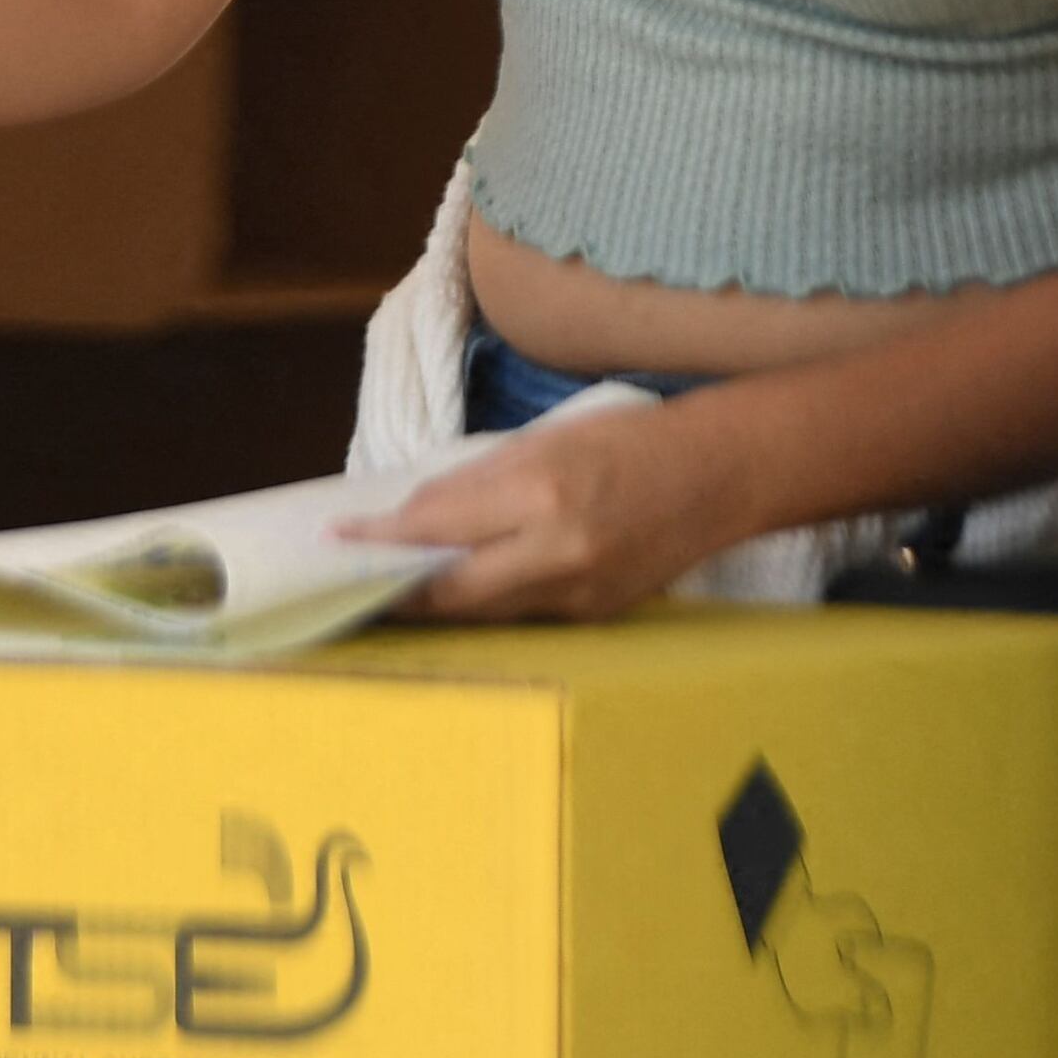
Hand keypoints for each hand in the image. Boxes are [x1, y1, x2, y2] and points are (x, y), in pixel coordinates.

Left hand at [347, 396, 753, 620]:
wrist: (719, 475)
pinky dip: (483, 605)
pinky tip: (457, 594)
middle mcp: (557, 551)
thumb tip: (414, 516)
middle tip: (349, 583)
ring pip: (481, 613)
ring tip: (389, 593)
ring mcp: (578, 594)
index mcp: (541, 490)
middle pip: (449, 590)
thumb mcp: (546, 440)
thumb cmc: (631, 440)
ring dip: (432, 604)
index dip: (381, 537)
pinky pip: (519, 616)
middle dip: (393, 590)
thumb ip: (478, 482)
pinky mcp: (593, 617)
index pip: (437, 525)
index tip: (337, 538)